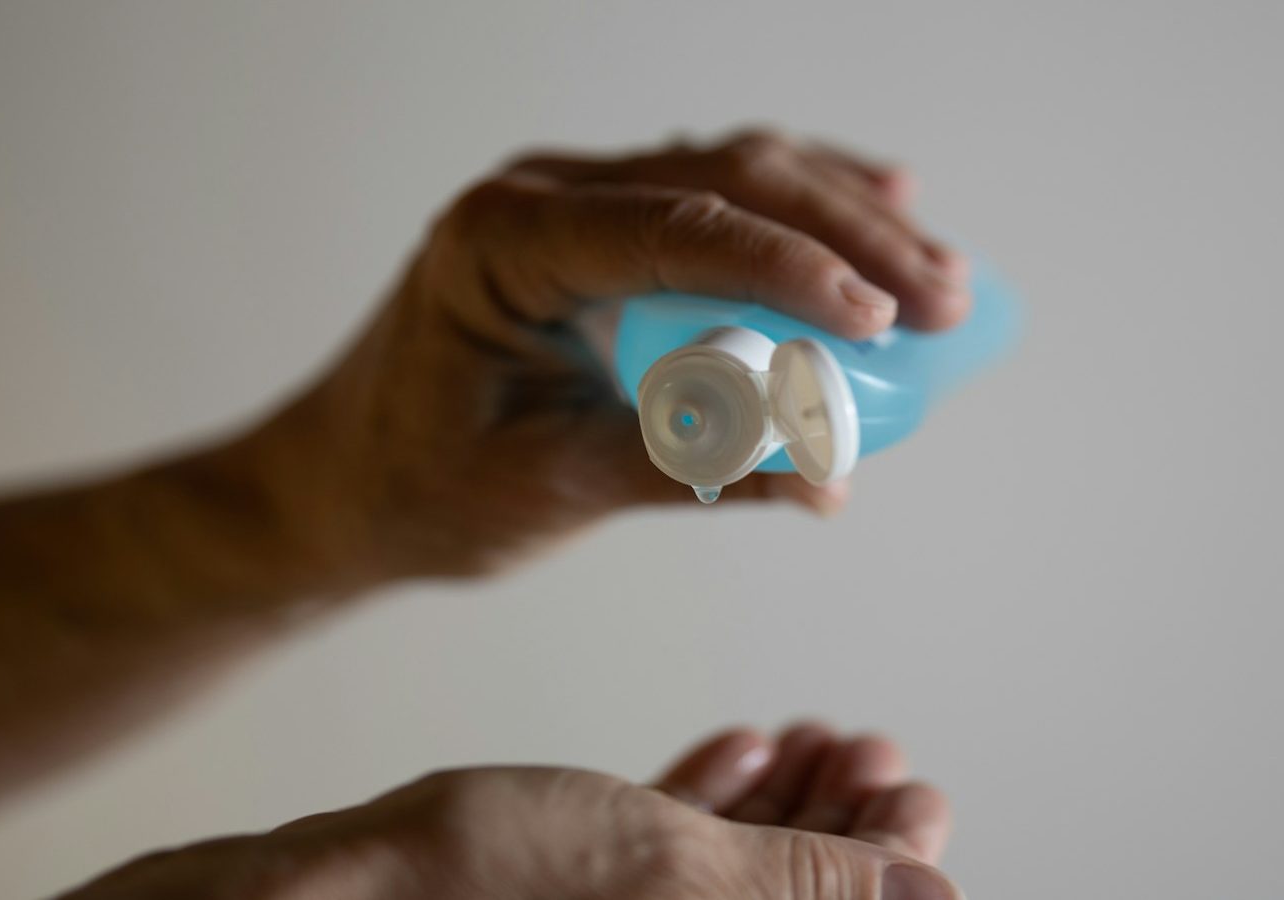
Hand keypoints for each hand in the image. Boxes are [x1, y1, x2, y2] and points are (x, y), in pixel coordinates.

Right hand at [57, 723, 957, 899]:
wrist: (308, 893)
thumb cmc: (468, 884)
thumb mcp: (667, 869)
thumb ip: (799, 883)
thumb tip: (922, 891)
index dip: (894, 865)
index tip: (916, 790)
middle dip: (843, 823)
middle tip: (873, 751)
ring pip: (729, 876)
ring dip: (783, 805)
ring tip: (815, 738)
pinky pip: (661, 862)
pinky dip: (706, 803)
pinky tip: (741, 747)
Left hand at [255, 131, 971, 581]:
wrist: (341, 482)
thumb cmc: (417, 489)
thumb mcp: (546, 489)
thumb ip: (686, 471)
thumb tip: (828, 479)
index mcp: (501, 244)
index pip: (670, 228)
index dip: (786, 268)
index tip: (877, 320)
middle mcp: (541, 198)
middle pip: (721, 180)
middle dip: (844, 236)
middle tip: (942, 297)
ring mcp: (573, 203)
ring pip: (732, 173)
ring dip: (840, 217)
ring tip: (935, 271)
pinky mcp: (603, 232)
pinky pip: (716, 201)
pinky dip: (798, 217)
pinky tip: (874, 211)